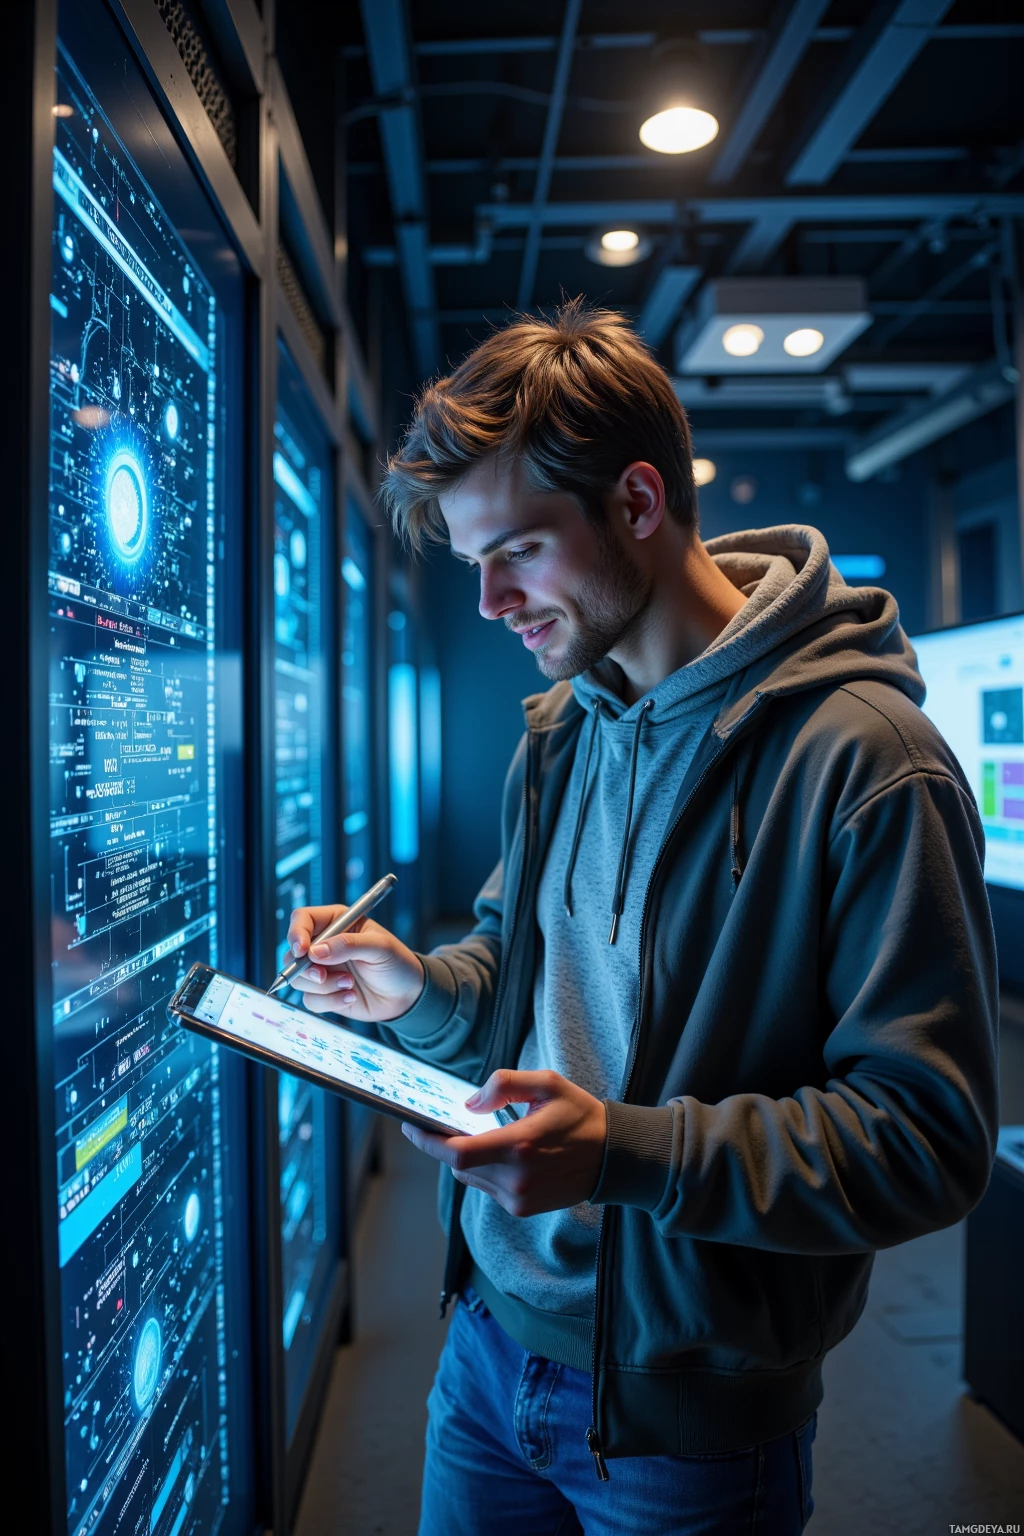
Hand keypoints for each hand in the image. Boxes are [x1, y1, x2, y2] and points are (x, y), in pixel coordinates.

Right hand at [285, 903, 424, 1023]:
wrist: (407, 996)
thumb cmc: (397, 963)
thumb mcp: (380, 948)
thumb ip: (349, 945)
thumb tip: (315, 952)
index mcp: (337, 922)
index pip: (303, 919)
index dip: (296, 933)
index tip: (303, 951)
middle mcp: (324, 944)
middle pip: (292, 953)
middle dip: (304, 968)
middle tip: (323, 976)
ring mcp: (322, 969)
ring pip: (299, 979)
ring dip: (324, 987)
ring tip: (351, 985)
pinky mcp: (324, 993)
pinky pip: (311, 1000)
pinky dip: (330, 1002)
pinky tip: (351, 997)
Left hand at [401, 1069, 607, 1216]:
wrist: (614, 1157)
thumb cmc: (580, 1115)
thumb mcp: (547, 1084)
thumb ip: (504, 1086)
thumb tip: (469, 1104)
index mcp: (520, 1146)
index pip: (458, 1152)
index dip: (428, 1141)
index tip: (410, 1125)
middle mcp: (516, 1179)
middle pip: (458, 1166)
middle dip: (445, 1145)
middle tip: (440, 1123)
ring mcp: (519, 1199)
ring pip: (470, 1178)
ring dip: (465, 1158)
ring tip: (477, 1135)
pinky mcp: (522, 1209)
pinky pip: (487, 1188)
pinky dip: (484, 1170)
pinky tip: (499, 1153)